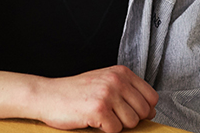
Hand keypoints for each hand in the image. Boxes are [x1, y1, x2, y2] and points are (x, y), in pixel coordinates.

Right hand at [35, 65, 158, 132]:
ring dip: (117, 125)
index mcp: (121, 72)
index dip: (144, 109)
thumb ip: (128, 91)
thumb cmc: (76, 92)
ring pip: (132, 122)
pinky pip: (116, 130)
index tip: (129, 111)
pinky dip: (105, 130)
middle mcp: (116, 80)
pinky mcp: (99, 109)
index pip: (151, 97)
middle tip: (111, 115)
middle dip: (130, 119)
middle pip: (144, 111)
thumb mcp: (104, 82)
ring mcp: (108, 94)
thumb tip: (152, 111)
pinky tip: (93, 120)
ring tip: (101, 116)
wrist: (48, 95)